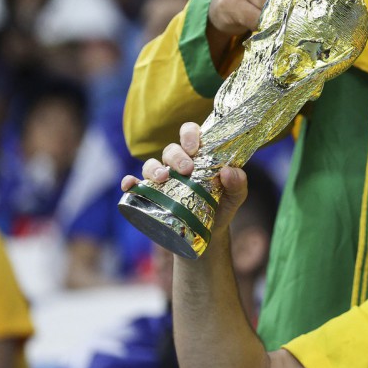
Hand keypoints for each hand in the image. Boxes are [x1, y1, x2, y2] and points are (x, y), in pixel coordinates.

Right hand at [120, 122, 247, 234]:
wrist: (208, 234)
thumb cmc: (221, 207)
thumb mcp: (235, 196)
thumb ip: (238, 183)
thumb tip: (229, 171)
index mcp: (198, 156)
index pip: (190, 133)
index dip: (190, 134)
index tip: (194, 147)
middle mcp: (178, 164)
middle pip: (171, 149)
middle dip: (176, 156)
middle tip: (186, 169)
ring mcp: (162, 180)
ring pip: (151, 164)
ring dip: (154, 168)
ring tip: (163, 178)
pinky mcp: (149, 197)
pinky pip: (135, 186)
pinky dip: (129, 183)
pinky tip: (130, 185)